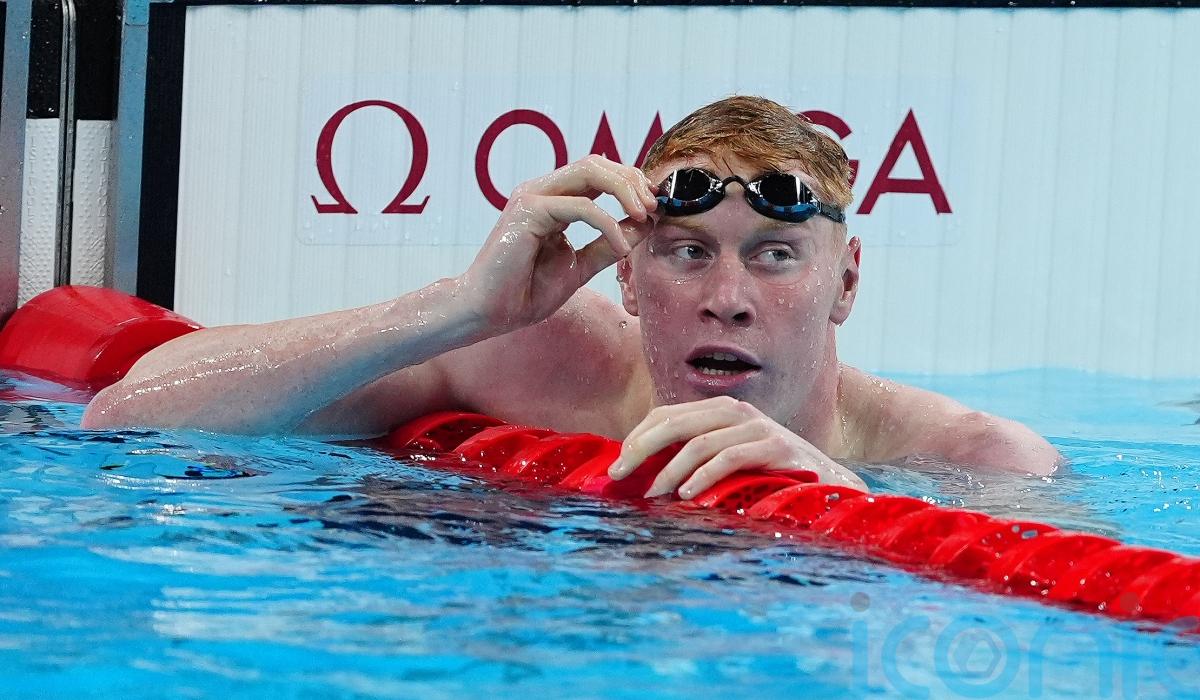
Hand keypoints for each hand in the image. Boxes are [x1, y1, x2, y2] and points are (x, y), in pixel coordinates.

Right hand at [458, 155, 656, 333]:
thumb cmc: (526, 292)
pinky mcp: (528, 212)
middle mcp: (541, 191)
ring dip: (625, 190)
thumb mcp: (581, 266)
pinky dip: (608, 224)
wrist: (488, 313)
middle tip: (654, 207)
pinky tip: (621, 248)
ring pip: (590, 171)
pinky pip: (580, 206)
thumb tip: (645, 223)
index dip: (631, 183)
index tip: (655, 207)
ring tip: (645, 216)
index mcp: (553, 199)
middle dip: (633, 180)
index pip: (599, 172)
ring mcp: (532, 197)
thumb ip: (609, 244)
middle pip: (597, 162)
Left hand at [608, 397, 868, 497]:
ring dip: (669, 470)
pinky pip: (728, 458)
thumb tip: (645, 475)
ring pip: (698, 443)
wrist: (832, 485)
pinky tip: (687, 495)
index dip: (638, 436)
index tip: (618, 462)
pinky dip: (703, 476)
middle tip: (618, 473)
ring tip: (653, 493)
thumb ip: (696, 458)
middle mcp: (737, 412)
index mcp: (721, 411)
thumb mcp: (731, 461)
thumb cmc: (772, 477)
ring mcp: (758, 427)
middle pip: (675, 422)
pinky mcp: (776, 447)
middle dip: (640, 448)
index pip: (667, 414)